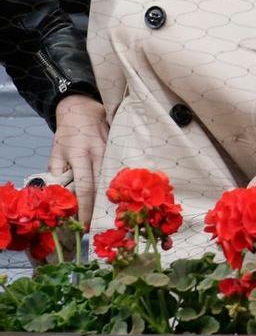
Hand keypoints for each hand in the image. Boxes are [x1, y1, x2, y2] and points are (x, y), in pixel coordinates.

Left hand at [49, 95, 107, 228]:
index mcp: (80, 154)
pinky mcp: (119, 147)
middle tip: (97, 226)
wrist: (82, 109)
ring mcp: (111, 149)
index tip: (84, 223)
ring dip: (110, 197)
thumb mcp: (56, 153)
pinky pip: (118, 169)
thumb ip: (58, 174)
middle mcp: (98, 152)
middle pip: (103, 184)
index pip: (85, 186)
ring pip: (113, 177)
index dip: (85, 207)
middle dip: (99, 207)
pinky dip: (117, 184)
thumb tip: (62, 197)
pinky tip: (118, 196)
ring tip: (108, 216)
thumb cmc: (67, 134)